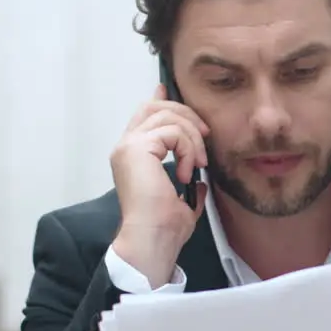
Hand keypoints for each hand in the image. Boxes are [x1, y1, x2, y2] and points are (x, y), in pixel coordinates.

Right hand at [110, 85, 209, 286]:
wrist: (153, 240)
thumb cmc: (163, 229)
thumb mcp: (181, 202)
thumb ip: (187, 186)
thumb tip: (199, 182)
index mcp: (132, 157)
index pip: (144, 116)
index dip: (159, 100)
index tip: (165, 90)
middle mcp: (125, 147)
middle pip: (156, 107)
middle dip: (186, 115)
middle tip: (204, 136)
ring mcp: (129, 146)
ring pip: (168, 116)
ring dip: (192, 137)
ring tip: (197, 164)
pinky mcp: (137, 148)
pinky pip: (173, 132)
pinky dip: (188, 149)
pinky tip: (187, 171)